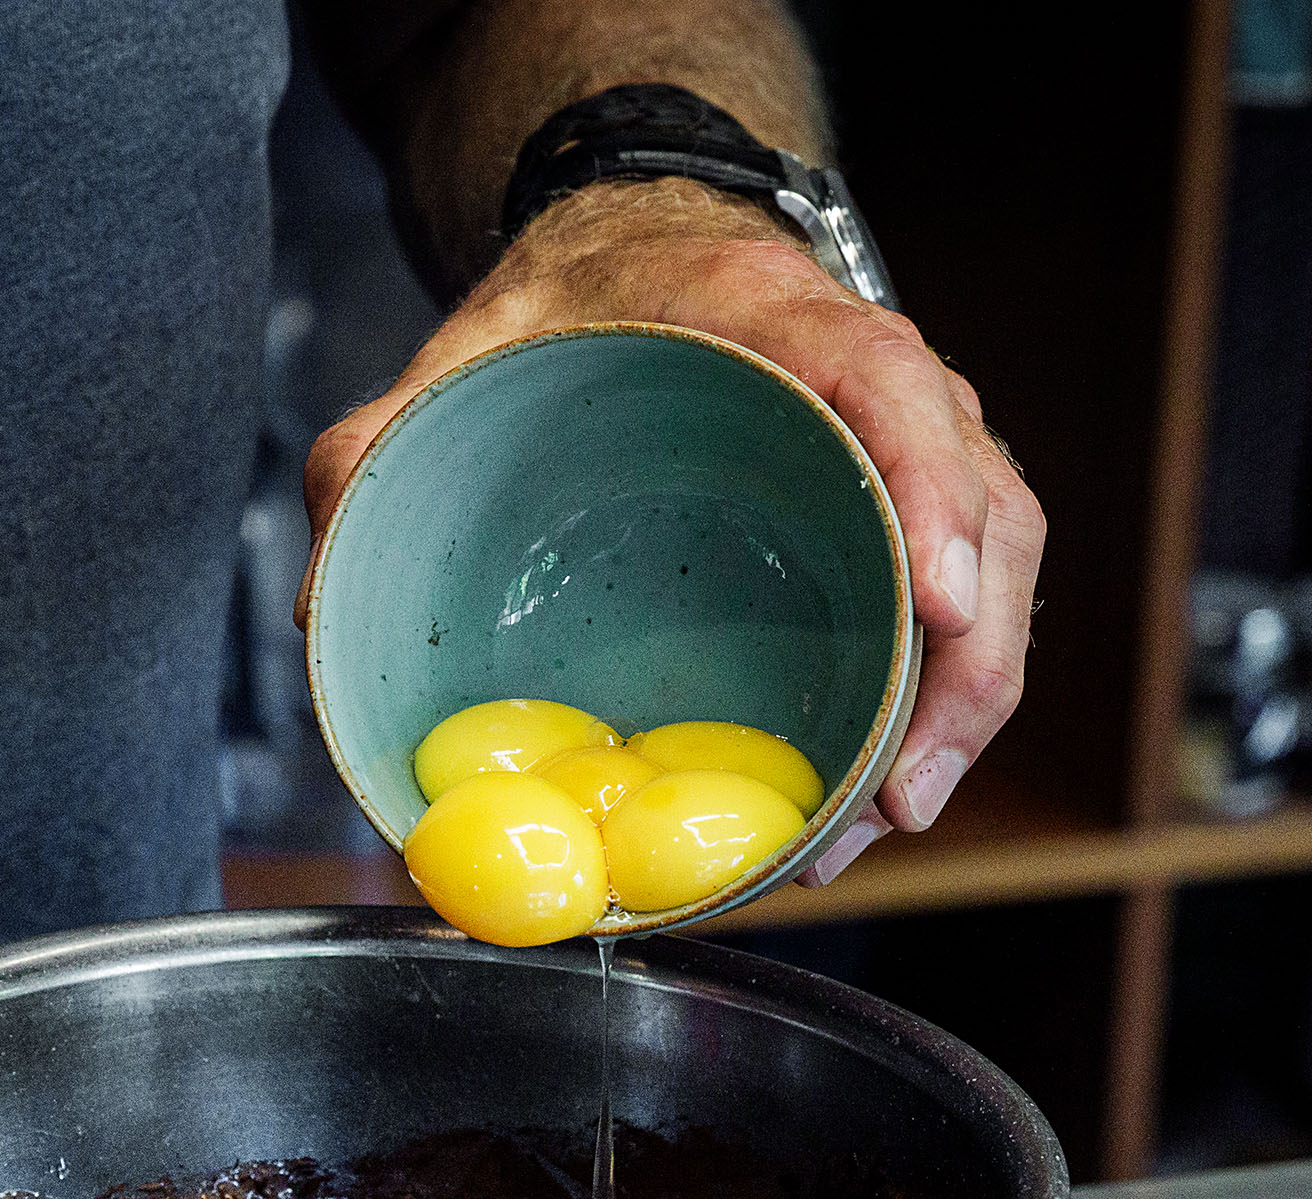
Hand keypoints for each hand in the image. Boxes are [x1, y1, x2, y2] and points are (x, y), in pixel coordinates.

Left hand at [299, 179, 1043, 880]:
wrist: (630, 264)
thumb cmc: (563, 319)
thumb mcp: (453, 363)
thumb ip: (374, 457)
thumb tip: (317, 605)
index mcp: (779, 316)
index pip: (893, 383)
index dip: (931, 489)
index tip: (935, 602)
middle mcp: (879, 381)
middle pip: (985, 511)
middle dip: (965, 665)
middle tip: (897, 797)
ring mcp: (913, 450)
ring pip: (993, 573)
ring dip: (960, 709)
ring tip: (884, 820)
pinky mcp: (909, 516)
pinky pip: (961, 610)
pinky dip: (938, 705)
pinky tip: (875, 796)